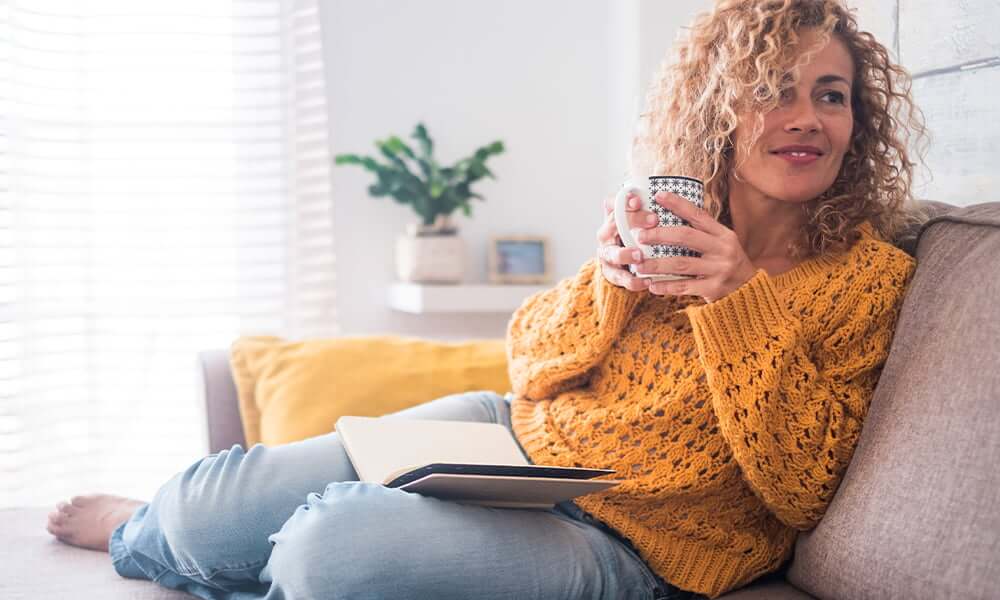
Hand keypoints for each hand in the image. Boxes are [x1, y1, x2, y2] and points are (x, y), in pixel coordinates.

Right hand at [595, 191, 660, 290]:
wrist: (622, 262)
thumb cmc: (633, 235)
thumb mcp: (636, 219)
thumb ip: (640, 208)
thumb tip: (644, 193)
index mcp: (611, 219)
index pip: (615, 205)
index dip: (626, 202)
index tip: (640, 200)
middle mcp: (605, 236)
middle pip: (613, 226)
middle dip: (633, 221)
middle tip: (654, 220)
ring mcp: (607, 255)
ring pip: (613, 254)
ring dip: (625, 254)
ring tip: (640, 256)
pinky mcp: (612, 274)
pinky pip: (621, 278)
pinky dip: (634, 281)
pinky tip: (648, 281)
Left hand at [634, 191, 756, 302]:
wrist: (749, 290)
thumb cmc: (727, 262)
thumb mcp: (722, 243)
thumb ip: (702, 232)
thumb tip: (669, 216)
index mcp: (723, 234)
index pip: (698, 215)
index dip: (678, 204)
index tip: (658, 196)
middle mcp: (722, 249)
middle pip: (686, 237)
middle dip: (659, 235)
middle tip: (640, 236)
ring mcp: (719, 269)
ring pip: (681, 263)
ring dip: (657, 264)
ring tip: (639, 265)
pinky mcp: (714, 289)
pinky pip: (684, 287)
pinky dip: (666, 286)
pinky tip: (652, 285)